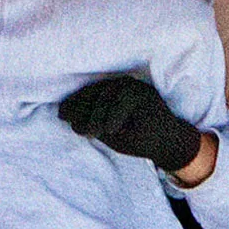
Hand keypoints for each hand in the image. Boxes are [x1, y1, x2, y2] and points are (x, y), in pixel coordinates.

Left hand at [57, 71, 206, 176]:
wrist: (167, 144)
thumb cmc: (136, 137)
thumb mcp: (107, 131)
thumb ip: (89, 121)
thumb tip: (63, 113)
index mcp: (112, 91)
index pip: (88, 93)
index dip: (73, 104)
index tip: (62, 115)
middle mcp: (122, 84)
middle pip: (94, 95)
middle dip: (82, 112)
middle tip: (80, 130)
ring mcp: (134, 87)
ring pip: (105, 99)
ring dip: (96, 118)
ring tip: (93, 133)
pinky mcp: (143, 94)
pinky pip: (122, 103)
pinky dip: (115, 117)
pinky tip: (111, 130)